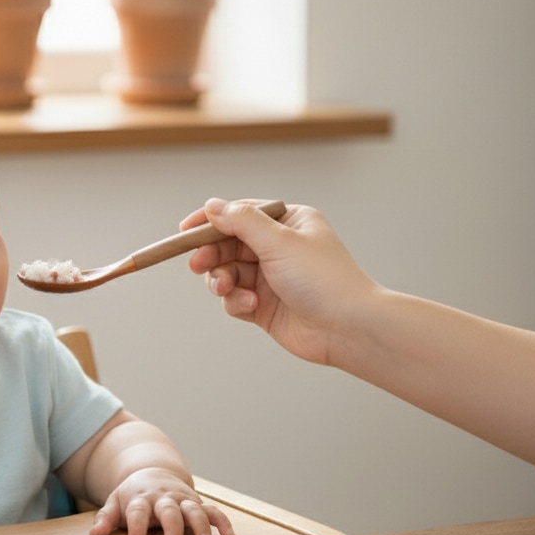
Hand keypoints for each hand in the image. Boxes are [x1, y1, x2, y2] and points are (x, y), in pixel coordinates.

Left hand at [88, 467, 233, 534]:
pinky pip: (212, 510)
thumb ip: (106, 518)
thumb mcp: (115, 502)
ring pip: (193, 509)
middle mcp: (163, 498)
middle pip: (168, 510)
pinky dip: (221, 521)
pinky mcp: (197, 502)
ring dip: (200, 526)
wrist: (152, 472)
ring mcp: (182, 499)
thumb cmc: (133, 495)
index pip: (137, 511)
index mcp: (141, 498)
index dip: (136, 527)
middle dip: (172, 527)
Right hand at [185, 198, 378, 365]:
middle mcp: (279, 247)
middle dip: (212, 255)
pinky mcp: (265, 306)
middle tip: (198, 265)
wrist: (348, 328)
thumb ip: (241, 221)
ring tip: (225, 288)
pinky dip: (236, 301)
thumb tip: (213, 206)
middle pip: (229, 244)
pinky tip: (250, 305)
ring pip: (228, 272)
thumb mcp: (279, 241)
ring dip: (223, 280)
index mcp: (288, 222)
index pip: (240, 213)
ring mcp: (272, 277)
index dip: (211, 221)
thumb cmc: (324, 279)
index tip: (185, 231)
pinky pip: (236, 298)